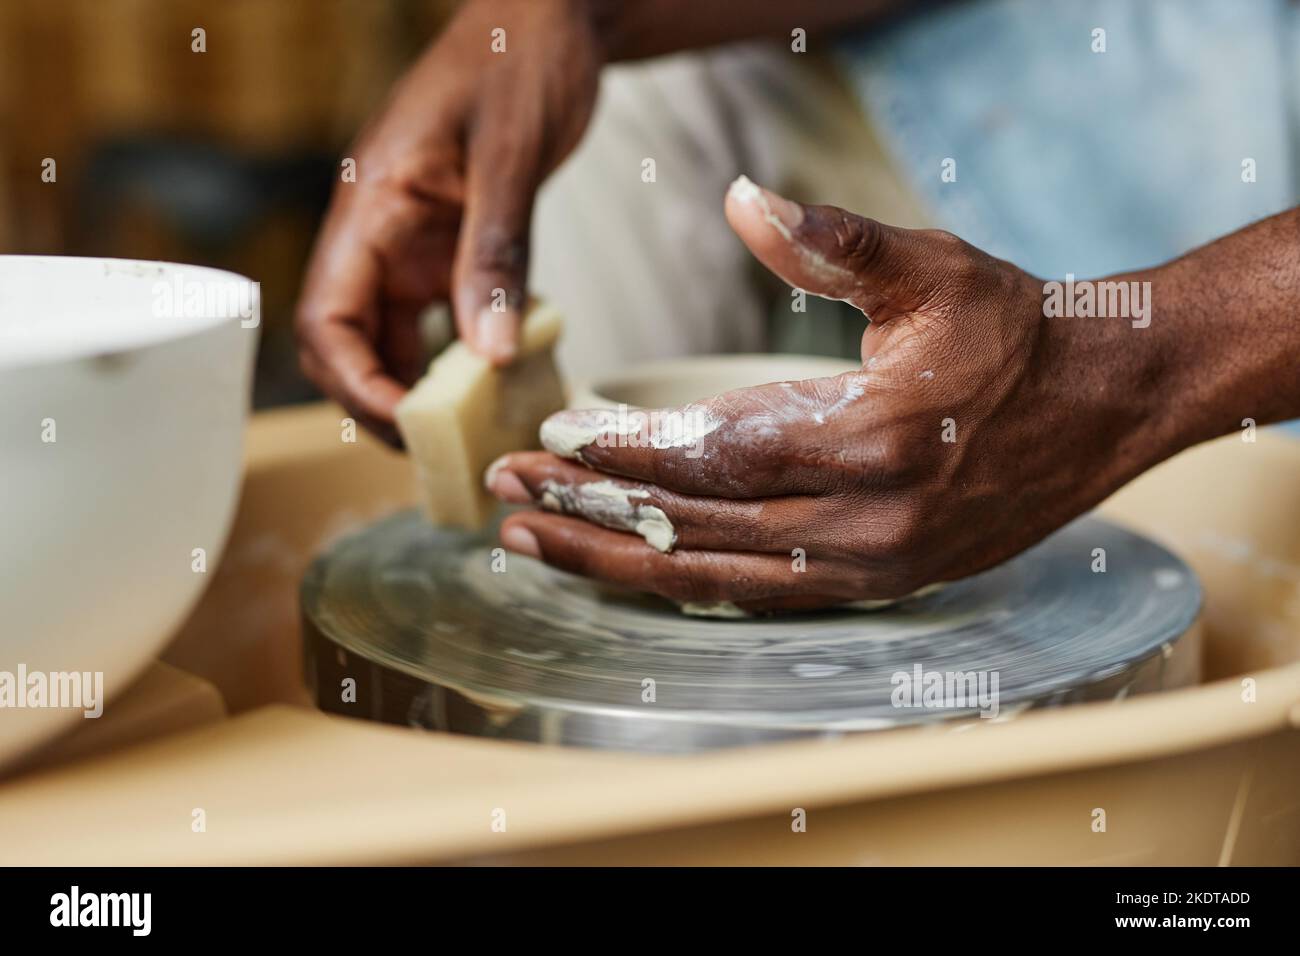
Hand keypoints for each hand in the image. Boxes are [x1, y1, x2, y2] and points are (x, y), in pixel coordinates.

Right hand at [295, 0, 602, 443]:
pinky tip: (497, 386)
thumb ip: (494, 255)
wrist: (547, 20)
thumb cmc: (517, 60)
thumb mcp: (508, 160)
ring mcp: (415, 245)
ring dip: (422, 391)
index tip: (407, 428)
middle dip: (382, 404)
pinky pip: (442, 321)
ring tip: (469, 436)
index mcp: (370, 207)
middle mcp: (381, 235)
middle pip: (350, 344)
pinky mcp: (450, 249)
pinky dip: (462, 360)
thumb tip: (487, 355)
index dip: (356, 385)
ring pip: (395, 340)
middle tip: (440, 451)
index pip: (328, 318)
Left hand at [485, 177, 1176, 609]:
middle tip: (507, 494)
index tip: (551, 436)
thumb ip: (832, 243)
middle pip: (697, 529)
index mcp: (871, 440)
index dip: (627, 450)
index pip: (717, 457)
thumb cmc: (1015, 330)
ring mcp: (870, 568)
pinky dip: (683, 584)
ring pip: (716, 580)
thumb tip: (742, 200)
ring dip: (619, 561)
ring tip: (538, 542)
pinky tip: (628, 568)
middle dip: (593, 510)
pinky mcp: (876, 585)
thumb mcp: (931, 269)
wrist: (1102, 403)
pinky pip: (757, 598)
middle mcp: (864, 523)